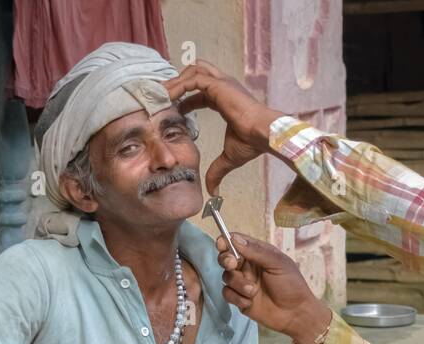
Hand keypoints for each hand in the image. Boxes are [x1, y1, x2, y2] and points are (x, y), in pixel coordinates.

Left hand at [164, 61, 284, 194]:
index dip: (185, 99)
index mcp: (226, 98)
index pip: (201, 92)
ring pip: (192, 72)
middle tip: (160, 95)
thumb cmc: (252, 142)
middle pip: (195, 73)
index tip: (171, 108)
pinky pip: (192, 80)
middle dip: (177, 82)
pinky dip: (179, 86)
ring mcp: (221, 83)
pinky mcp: (218, 85)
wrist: (263, 134)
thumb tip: (213, 191)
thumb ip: (217, 170)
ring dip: (175, 81)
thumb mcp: (230, 158)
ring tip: (159, 93)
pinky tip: (168, 96)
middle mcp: (224, 86)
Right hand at [217, 233, 331, 343]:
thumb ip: (256, 251)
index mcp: (258, 254)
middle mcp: (248, 266)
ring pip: (226, 276)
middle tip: (232, 265)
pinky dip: (236, 297)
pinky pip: (227, 294)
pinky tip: (249, 302)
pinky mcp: (240, 299)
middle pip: (226, 258)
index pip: (237, 242)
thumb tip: (234, 238)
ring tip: (253, 291)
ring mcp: (243, 283)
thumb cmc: (292, 285)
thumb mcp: (277, 264)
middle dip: (226, 260)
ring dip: (238, 283)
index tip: (222, 244)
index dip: (226, 241)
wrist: (295, 314)